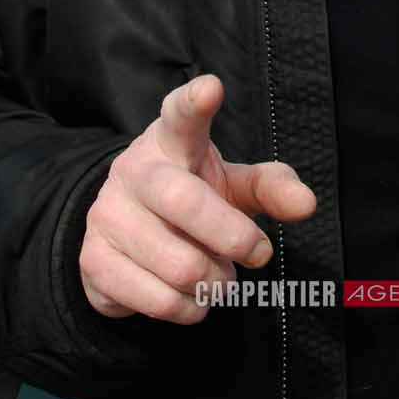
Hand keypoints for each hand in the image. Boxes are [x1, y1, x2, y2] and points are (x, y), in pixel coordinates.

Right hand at [78, 73, 317, 323]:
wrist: (125, 238)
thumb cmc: (192, 199)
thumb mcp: (232, 185)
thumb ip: (270, 187)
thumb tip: (305, 204)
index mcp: (171, 141)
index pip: (180, 116)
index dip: (193, 103)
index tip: (211, 89)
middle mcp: (133, 171)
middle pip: (186, 201)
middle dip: (234, 237)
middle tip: (257, 253)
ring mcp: (107, 215)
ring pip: (180, 264)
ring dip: (215, 281)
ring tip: (218, 276)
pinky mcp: (94, 261)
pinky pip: (158, 300)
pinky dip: (190, 308)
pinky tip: (193, 297)